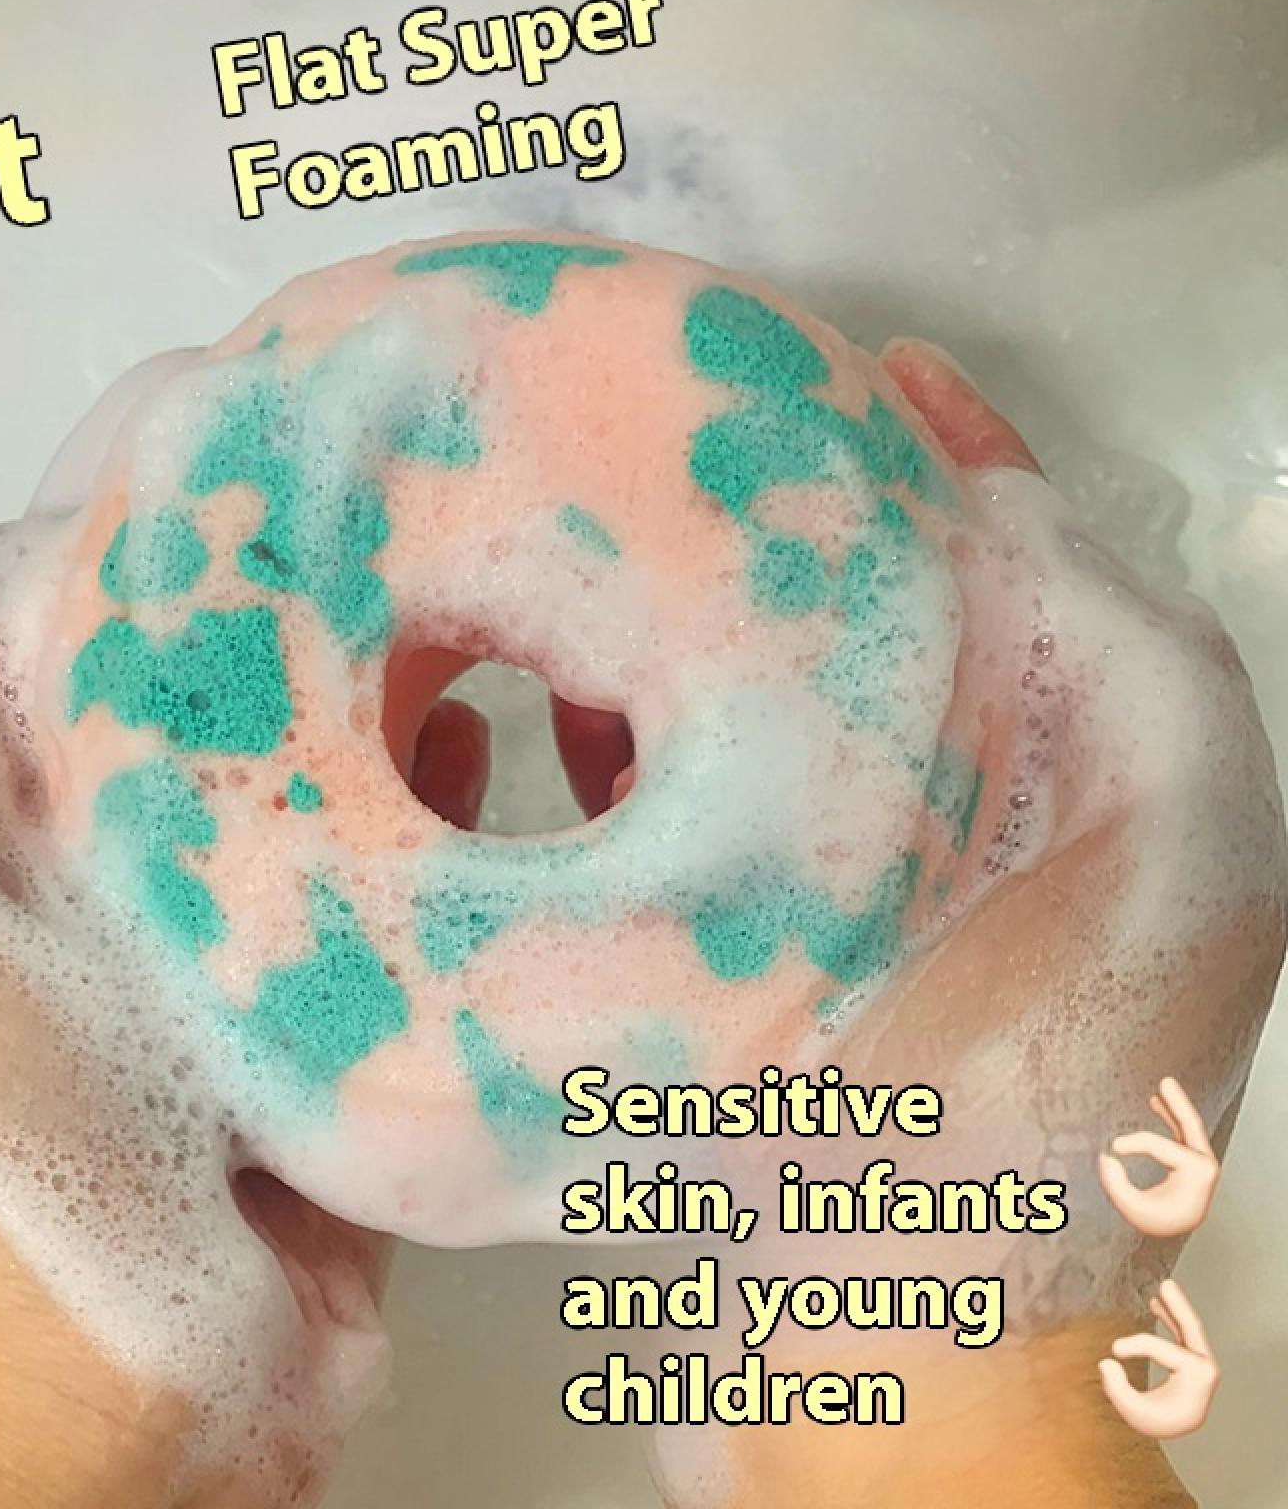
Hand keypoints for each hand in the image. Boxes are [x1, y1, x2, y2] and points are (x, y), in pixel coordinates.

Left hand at [0, 612, 487, 1508]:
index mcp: (12, 843)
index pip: (79, 659)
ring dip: (373, 717)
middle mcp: (125, 891)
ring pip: (318, 803)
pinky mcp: (343, 1032)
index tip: (247, 480)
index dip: (152, 561)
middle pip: (215, 721)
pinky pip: (402, 908)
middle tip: (390, 524)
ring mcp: (243, 965)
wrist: (113, 1395)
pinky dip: (439, 832)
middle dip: (289, 629)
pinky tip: (490, 747)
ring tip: (456, 603)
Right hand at [553, 339, 1280, 1508]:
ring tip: (600, 561)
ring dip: (701, 637)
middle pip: (888, 627)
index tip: (857, 366)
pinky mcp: (754, 971)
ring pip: (774, 715)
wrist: (899, 1362)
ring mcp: (860, 907)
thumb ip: (1130, 665)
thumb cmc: (1032, 1119)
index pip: (1034, 564)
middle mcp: (988, 836)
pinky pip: (693, 816)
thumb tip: (994, 512)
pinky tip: (556, 725)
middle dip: (800, 530)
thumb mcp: (1172, 865)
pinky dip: (641, 756)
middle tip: (684, 455)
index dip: (957, 453)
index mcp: (1098, 793)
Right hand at [1098, 1077, 1218, 1238]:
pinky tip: (1158, 1105)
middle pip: (1190, 1125)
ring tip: (1164, 1086)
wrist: (1177, 1232)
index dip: (1132, 1143)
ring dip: (1174, 1106)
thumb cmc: (1159, 1221)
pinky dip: (1172, 1118)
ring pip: (1189, 1126)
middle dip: (1177, 1103)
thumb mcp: (1134, 1209)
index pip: (1160, 1146)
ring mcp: (1201, 1161)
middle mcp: (1204, 1164)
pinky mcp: (1193, 1161)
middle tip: (1166, 1081)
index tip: (1112, 1149)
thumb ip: (1117, 1184)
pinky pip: (1183, 1133)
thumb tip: (1108, 1157)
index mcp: (1195, 1172)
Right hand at [1099, 1279, 1218, 1440]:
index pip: (1161, 1348)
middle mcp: (1204, 1367)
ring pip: (1189, 1328)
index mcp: (1195, 1376)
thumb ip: (1117, 1389)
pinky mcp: (1194, 1362)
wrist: (1178, 1433)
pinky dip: (1172, 1319)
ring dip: (1175, 1307)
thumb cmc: (1159, 1423)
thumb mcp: (1135, 1413)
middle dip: (1178, 1305)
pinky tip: (1158, 1307)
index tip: (1114, 1351)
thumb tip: (1107, 1362)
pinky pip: (1184, 1335)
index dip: (1134, 1344)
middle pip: (1191, 1328)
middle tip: (1167, 1283)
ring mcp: (1201, 1364)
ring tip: (1165, 1287)